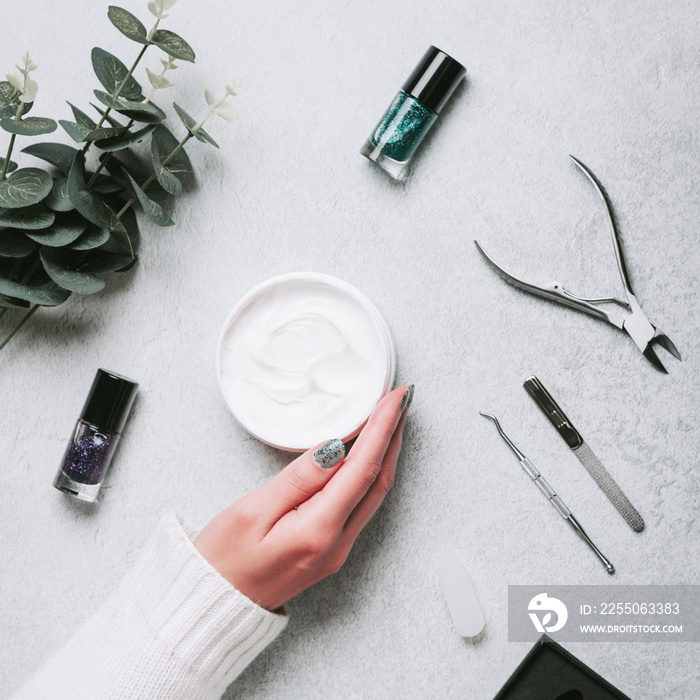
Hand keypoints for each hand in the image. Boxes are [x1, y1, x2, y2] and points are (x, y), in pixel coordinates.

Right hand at [194, 384, 413, 610]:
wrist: (214, 605)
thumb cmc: (223, 560)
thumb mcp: (252, 511)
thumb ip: (299, 478)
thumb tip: (336, 448)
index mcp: (318, 531)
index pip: (362, 469)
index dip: (382, 428)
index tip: (396, 397)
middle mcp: (337, 544)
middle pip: (378, 480)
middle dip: (393, 435)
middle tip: (402, 398)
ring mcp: (337, 549)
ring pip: (373, 493)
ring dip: (385, 453)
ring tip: (391, 418)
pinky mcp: (330, 549)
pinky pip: (360, 504)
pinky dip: (370, 472)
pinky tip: (368, 454)